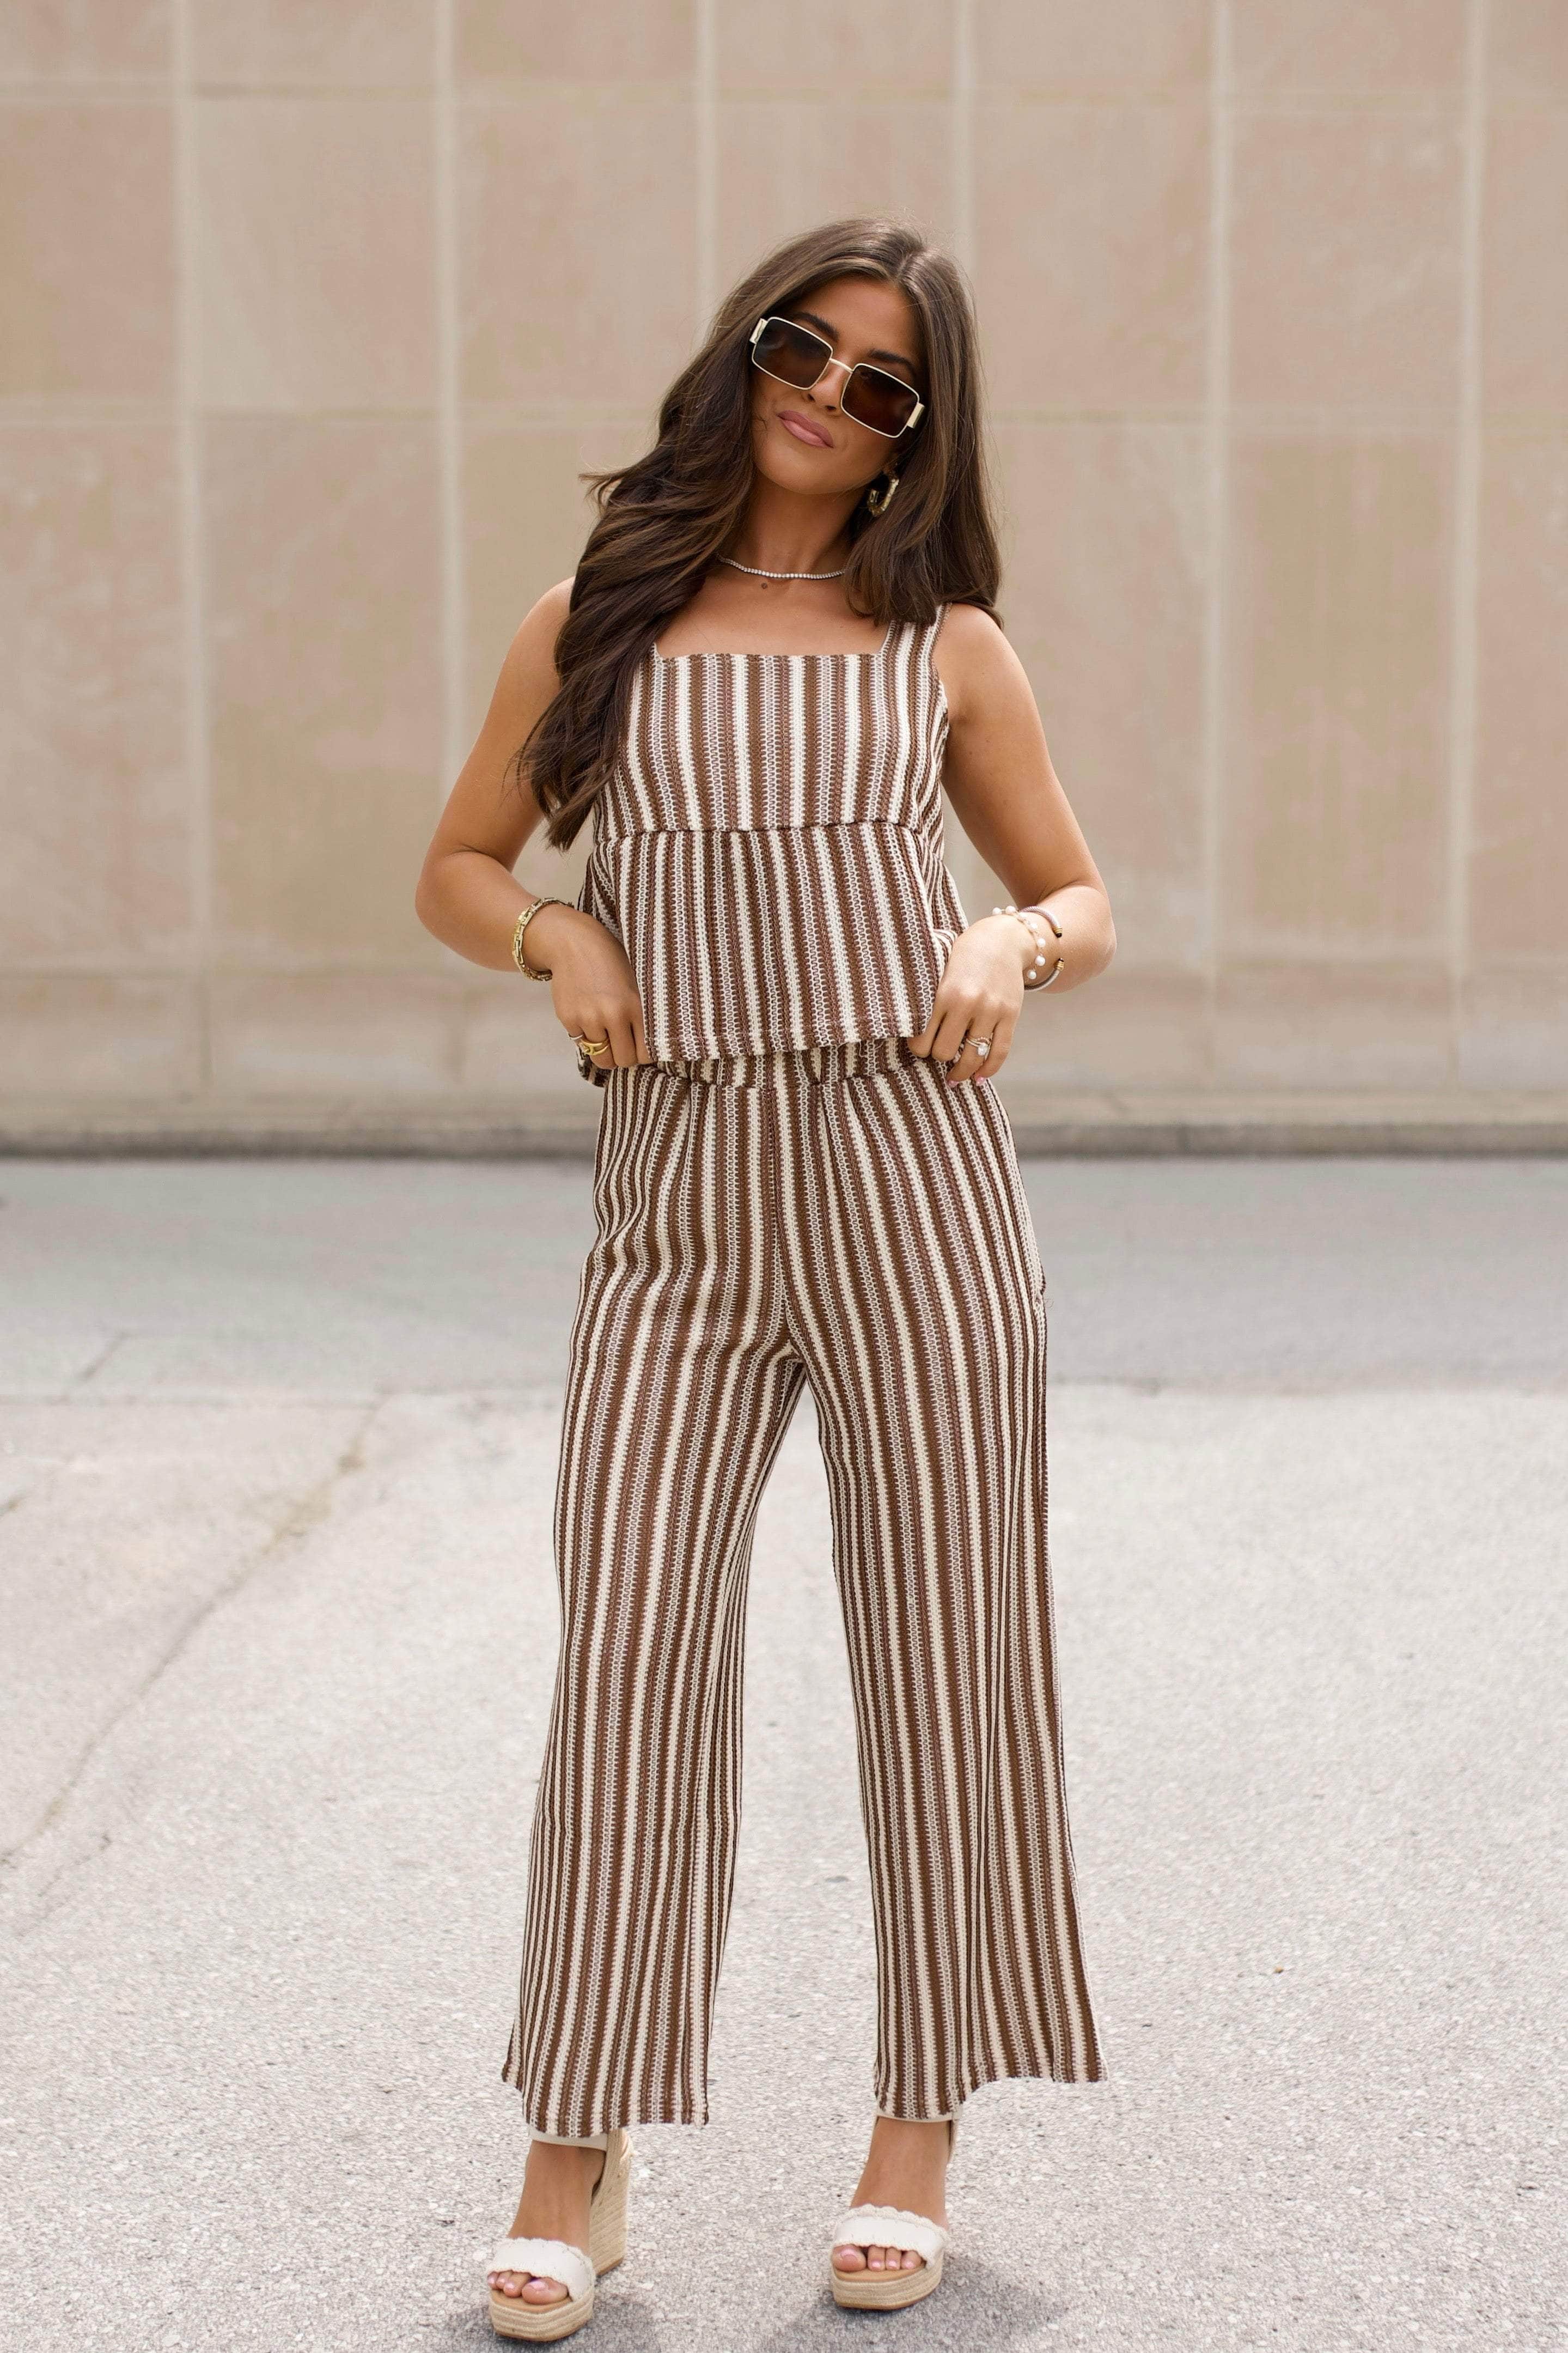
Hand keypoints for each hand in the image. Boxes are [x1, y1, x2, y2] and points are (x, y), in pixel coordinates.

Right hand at [525, 902, 652, 1069]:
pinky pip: (582, 1044)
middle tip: (623, 1043)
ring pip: (602, 1058)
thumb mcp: (636, 982)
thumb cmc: (610, 960)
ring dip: (605, 1050)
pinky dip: (586, 1036)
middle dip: (624, 1055)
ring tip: (606, 1031)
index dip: (644, 1053)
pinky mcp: (568, 1019)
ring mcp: (588, 1019)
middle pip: (623, 1060)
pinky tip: (588, 1015)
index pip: (645, 1053)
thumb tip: (648, 1047)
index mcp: (634, 1005)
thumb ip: (642, 1013)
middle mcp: (611, 1015)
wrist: (572, 942)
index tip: (641, 1046)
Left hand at [906, 914, 1026, 1085]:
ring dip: (961, 1072)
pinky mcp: (1011, 1016)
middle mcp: (969, 1004)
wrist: (1003, 940)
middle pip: (946, 1052)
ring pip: (973, 1057)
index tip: (918, 1047)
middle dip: (939, 1057)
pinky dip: (988, 1070)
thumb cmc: (963, 957)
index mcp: (945, 993)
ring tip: (954, 1078)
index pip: (923, 1039)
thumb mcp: (940, 971)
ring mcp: (992, 1011)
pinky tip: (978, 1078)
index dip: (918, 1049)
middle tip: (937, 1054)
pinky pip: (999, 1053)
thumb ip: (929, 1000)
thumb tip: (911, 1034)